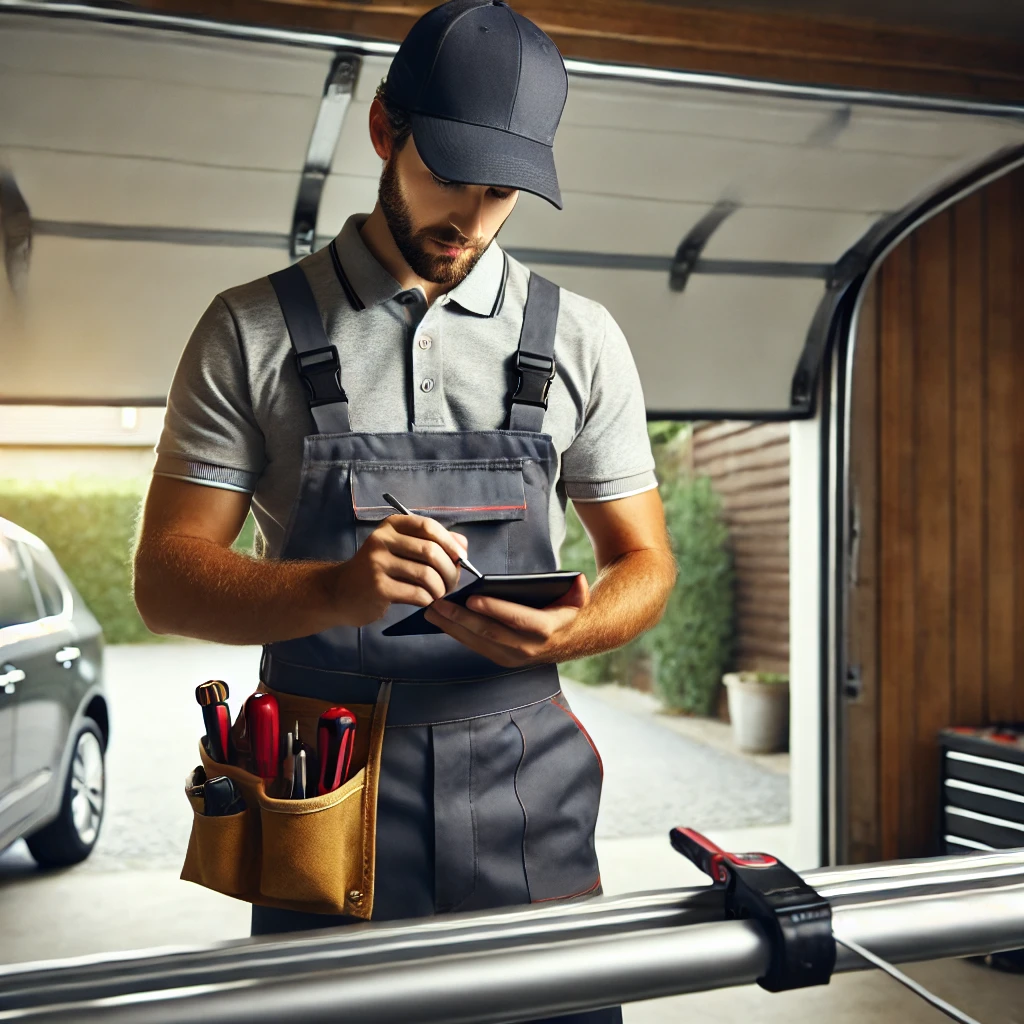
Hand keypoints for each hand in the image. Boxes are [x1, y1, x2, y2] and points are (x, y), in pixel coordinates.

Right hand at [331, 515, 468, 627]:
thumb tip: (462, 545)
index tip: (461, 559)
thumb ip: (432, 543)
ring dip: (440, 588)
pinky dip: (427, 599)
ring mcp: (377, 563)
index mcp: (391, 526)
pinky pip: (416, 593)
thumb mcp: (401, 550)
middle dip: (449, 570)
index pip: (428, 526)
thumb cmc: (378, 570)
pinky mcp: (377, 587)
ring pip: (426, 575)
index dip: (450, 543)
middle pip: (430, 551)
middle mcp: (382, 540)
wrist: (339, 592)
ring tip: (438, 594)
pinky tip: (425, 601)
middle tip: (451, 584)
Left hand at [423, 573, 589, 667]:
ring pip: (478, 642)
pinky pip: (476, 646)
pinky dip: (457, 633)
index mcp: (545, 629)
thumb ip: (578, 589)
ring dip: (452, 627)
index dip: (495, 609)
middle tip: (439, 603)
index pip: (518, 619)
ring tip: (431, 611)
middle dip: (461, 618)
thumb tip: (578, 580)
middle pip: (490, 632)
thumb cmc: (567, 610)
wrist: (570, 639)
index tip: (473, 597)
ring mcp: (512, 657)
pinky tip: (441, 621)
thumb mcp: (577, 598)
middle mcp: (527, 648)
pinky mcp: (501, 658)